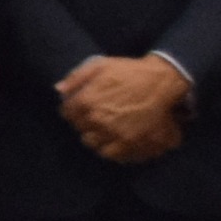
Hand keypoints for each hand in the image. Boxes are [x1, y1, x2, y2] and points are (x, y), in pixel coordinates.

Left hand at [58, 53, 188, 163]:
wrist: (162, 82)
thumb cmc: (130, 72)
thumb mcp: (101, 65)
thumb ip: (76, 77)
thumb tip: (59, 90)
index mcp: (87, 102)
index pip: (67, 114)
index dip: (74, 111)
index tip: (82, 109)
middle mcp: (97, 121)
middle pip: (81, 132)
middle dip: (87, 126)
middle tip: (97, 120)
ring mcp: (114, 135)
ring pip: (95, 146)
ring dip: (99, 139)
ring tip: (107, 132)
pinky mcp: (131, 145)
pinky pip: (114, 156)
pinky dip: (114, 150)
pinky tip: (118, 141)